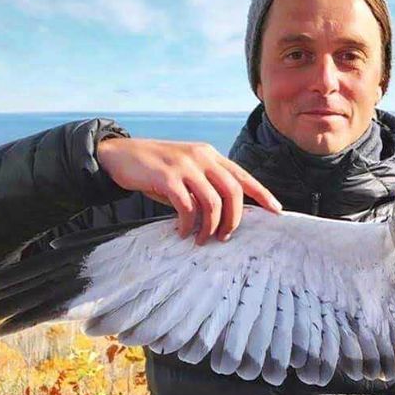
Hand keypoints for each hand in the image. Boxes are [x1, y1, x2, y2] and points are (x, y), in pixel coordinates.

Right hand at [97, 138, 281, 244]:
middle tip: (224, 238)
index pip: (243, 176)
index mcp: (210, 155)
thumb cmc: (154, 169)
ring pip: (213, 202)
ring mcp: (185, 165)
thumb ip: (205, 186)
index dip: (262, 194)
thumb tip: (226, 216)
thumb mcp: (185, 172)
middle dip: (234, 220)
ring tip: (200, 240)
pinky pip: (187, 206)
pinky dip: (187, 224)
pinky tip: (181, 232)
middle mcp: (202, 157)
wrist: (118, 155)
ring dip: (210, 227)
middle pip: (234, 192)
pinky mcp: (167, 176)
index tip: (276, 211)